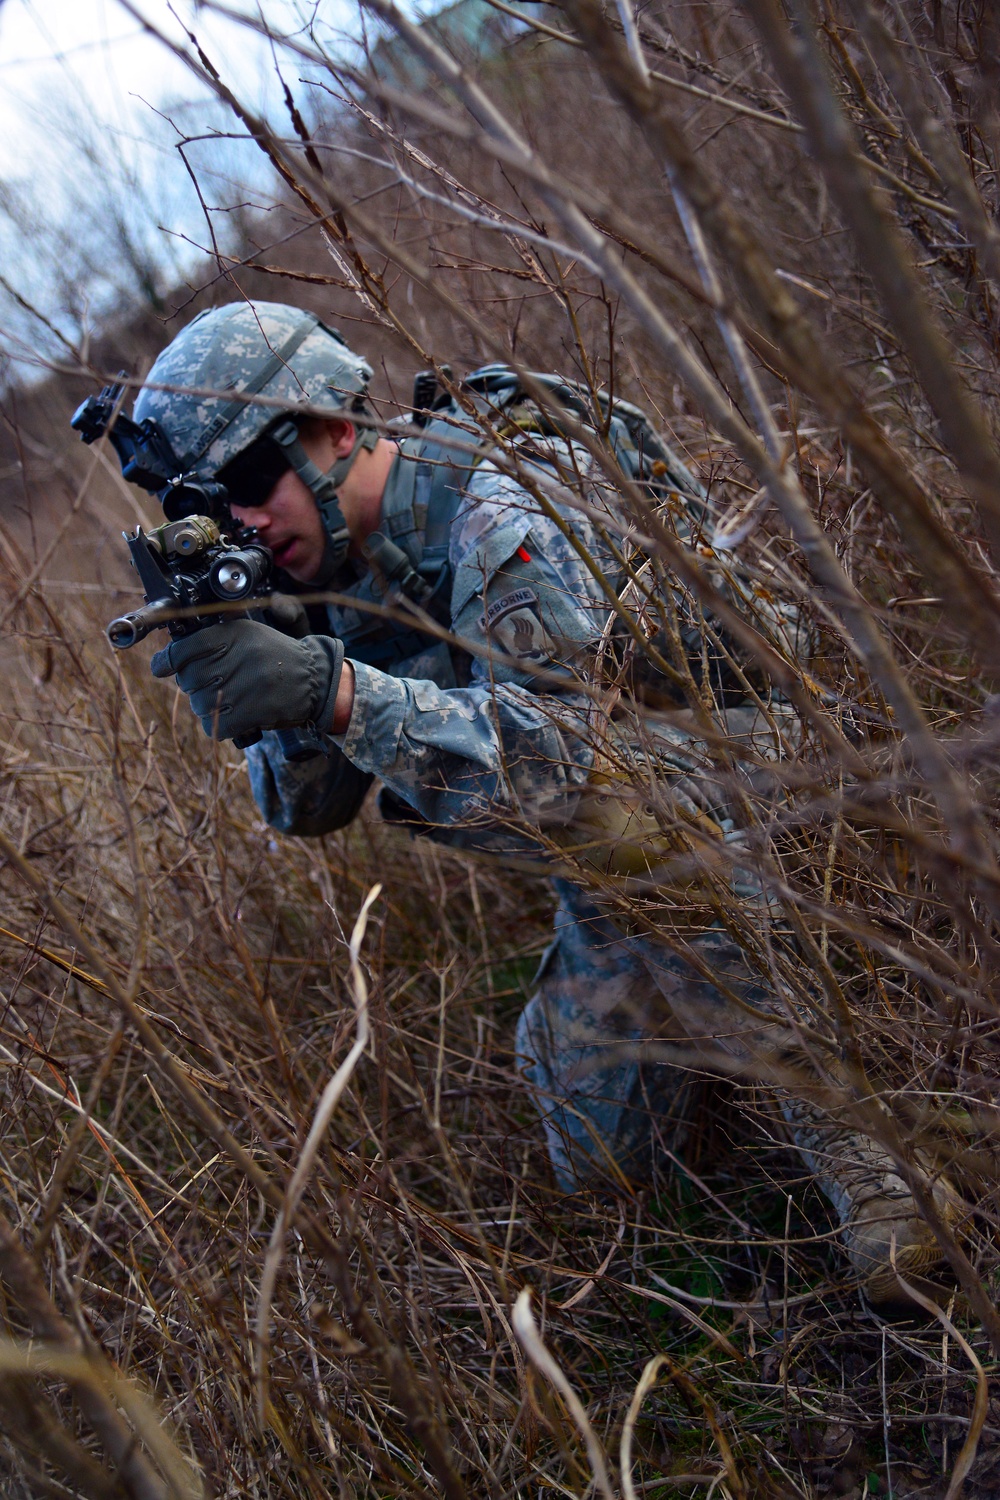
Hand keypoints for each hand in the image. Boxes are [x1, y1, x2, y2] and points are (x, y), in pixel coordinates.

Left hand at [150, 619, 344, 742]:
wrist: (315, 680)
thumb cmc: (277, 657)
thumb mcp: (249, 633)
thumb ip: (215, 637)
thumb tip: (172, 653)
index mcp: (232, 635)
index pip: (183, 650)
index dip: (166, 662)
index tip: (161, 668)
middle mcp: (236, 657)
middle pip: (188, 681)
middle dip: (195, 687)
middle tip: (213, 686)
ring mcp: (244, 685)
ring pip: (200, 705)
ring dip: (209, 709)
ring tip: (227, 703)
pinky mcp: (252, 711)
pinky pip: (217, 726)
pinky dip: (221, 727)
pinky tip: (233, 719)